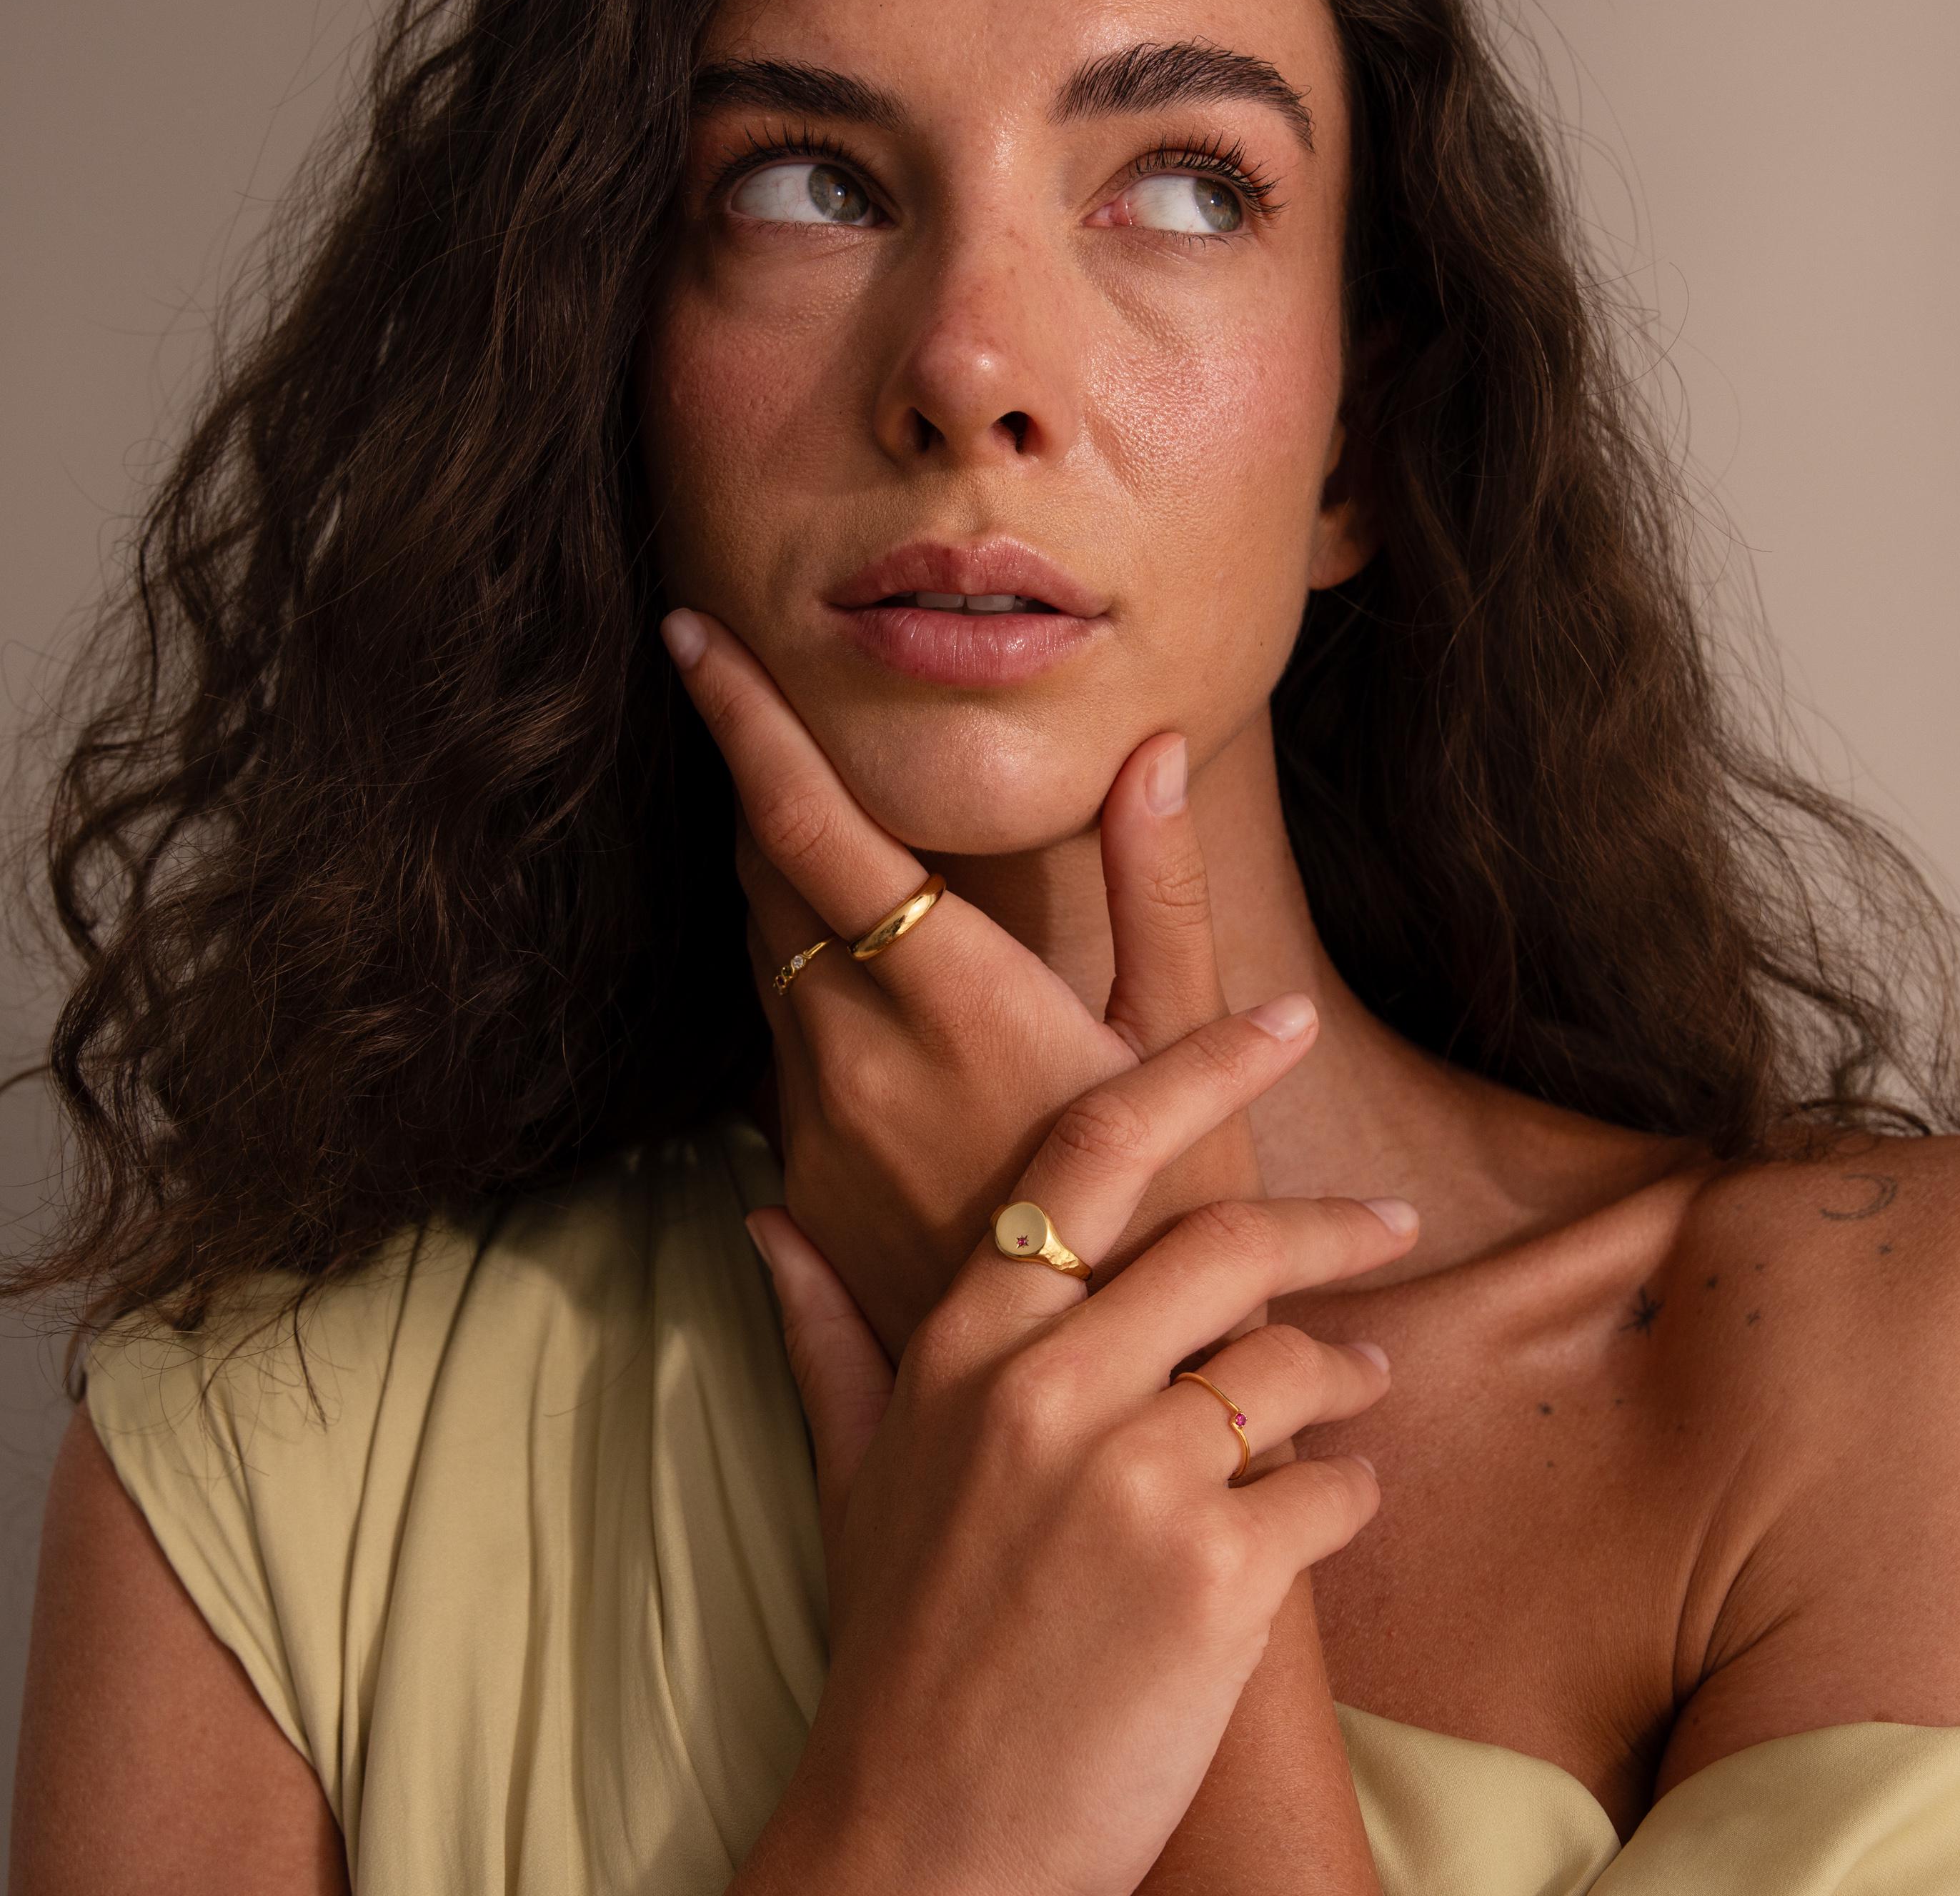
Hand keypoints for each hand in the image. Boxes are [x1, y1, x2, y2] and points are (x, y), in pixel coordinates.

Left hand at [663, 608, 1266, 1354]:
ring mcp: (811, 1125)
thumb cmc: (1165, 1215)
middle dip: (763, 792)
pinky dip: (800, 987)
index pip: (811, 823)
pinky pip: (776, 1047)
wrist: (1092, 1414)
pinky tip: (860, 988)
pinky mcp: (799, 1183)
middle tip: (766, 717)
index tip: (690, 633)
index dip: (743, 720)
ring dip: (781, 889)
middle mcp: (853, 1051)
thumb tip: (1152, 754)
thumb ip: (1157, 891)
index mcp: (953, 993)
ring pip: (760, 961)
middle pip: (762, 876)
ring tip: (818, 835)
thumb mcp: (1180, 1047)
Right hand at [733, 1012, 1415, 1895]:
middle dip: (1327, 1226)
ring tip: (1361, 1389)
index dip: (1193, 1068)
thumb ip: (828, 1334)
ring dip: (1345, 1374)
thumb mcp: (853, 1475)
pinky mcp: (1215, 1574)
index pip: (1090, 1158)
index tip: (1280, 1020)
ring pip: (1289, 1365)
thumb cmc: (898, 1647)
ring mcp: (1133, 1476)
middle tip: (1386, 1226)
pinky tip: (1334, 1509)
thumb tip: (768, 1222)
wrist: (925, 1842)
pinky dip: (1348, 1495)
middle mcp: (1045, 1385)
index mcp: (963, 1344)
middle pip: (1224, 1242)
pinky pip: (1328, 1491)